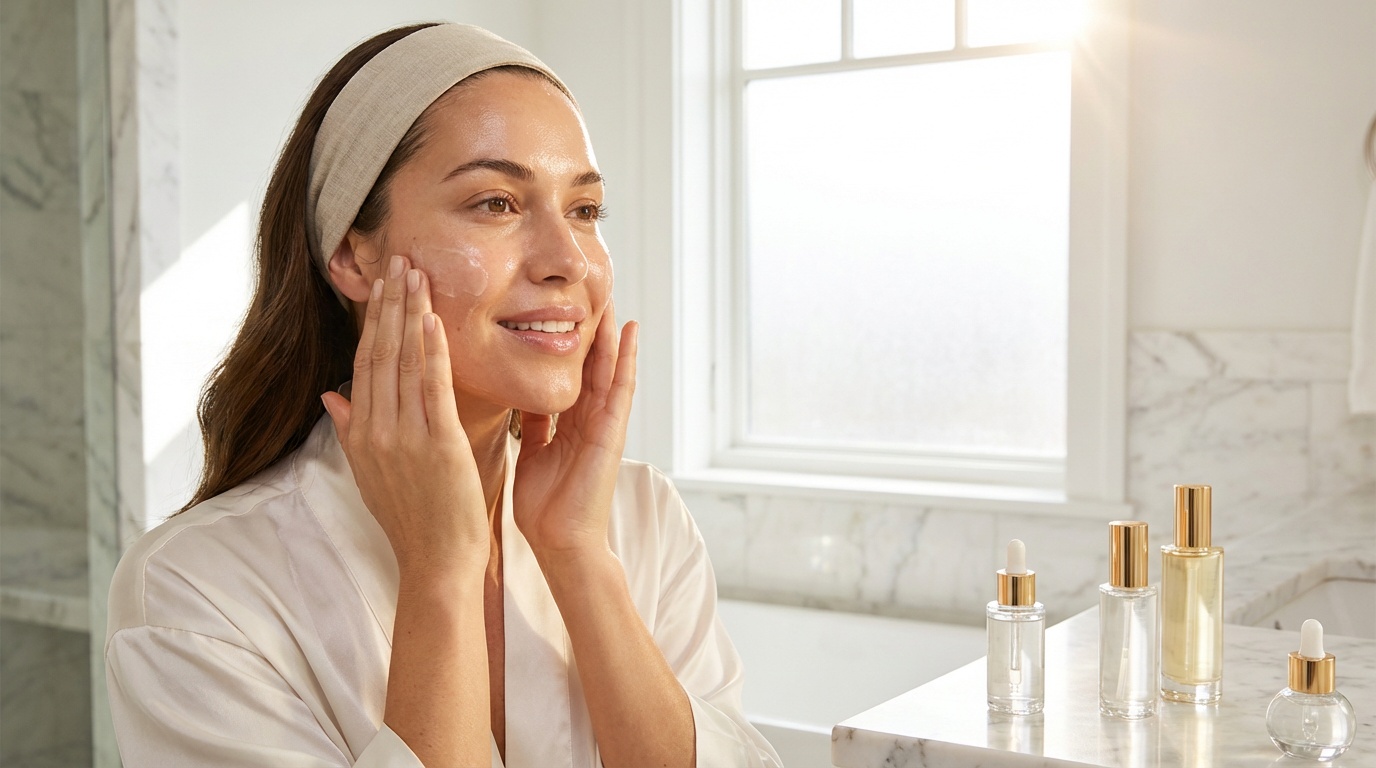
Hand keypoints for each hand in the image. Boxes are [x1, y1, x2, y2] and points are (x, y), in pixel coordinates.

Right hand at [320, 255, 488, 576]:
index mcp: (361, 434)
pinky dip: (431, 350)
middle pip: (379, 353)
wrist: (435, 563)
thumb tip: (332, 394)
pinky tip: (433, 318)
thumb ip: (350, 430)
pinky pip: (431, 388)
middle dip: (388, 303)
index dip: (373, 320)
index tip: (381, 284)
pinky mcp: (437, 445)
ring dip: (409, 313)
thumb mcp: (370, 474)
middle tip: (397, 258)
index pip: (364, 364)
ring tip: (415, 272)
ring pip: (403, 362)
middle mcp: (376, 430)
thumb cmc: (411, 521)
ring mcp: (404, 437)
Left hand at [512, 301, 637, 561]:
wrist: (560, 542)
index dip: (560, 339)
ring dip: (609, 332)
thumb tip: (518, 397)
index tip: (551, 305)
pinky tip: (628, 331)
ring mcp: (603, 423)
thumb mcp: (531, 453)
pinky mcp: (613, 432)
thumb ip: (532, 425)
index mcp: (566, 423)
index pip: (564, 372)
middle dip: (585, 327)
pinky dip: (627, 359)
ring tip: (609, 295)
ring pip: (607, 366)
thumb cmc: (544, 507)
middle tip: (583, 287)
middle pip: (587, 362)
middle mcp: (587, 418)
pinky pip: (621, 388)